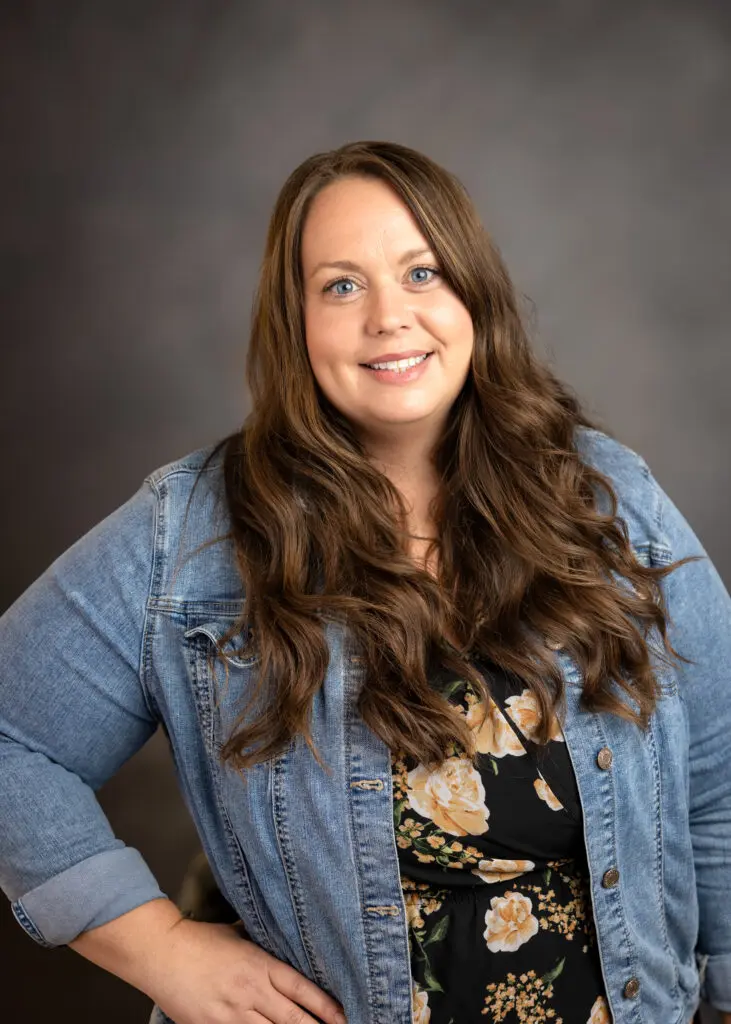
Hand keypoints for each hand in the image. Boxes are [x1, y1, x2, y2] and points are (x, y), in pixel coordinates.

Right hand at [146, 918, 346, 1023]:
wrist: (161, 953)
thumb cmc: (199, 940)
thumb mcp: (238, 935)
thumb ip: (262, 945)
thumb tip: (283, 942)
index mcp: (260, 965)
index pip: (302, 989)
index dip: (326, 1007)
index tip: (344, 1017)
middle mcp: (250, 992)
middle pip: (293, 1019)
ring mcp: (231, 1015)